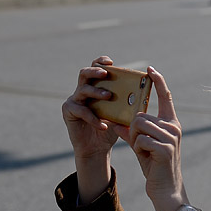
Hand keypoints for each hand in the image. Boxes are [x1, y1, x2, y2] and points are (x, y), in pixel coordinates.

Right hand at [62, 56, 120, 203]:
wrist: (96, 149)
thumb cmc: (109, 129)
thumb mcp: (119, 115)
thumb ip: (126, 104)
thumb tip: (142, 96)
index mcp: (95, 86)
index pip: (96, 68)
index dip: (101, 62)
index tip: (110, 62)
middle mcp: (82, 90)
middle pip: (84, 73)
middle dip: (95, 71)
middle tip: (105, 74)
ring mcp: (74, 100)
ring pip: (82, 89)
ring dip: (96, 91)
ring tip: (108, 96)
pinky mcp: (69, 111)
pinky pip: (81, 110)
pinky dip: (94, 118)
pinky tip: (103, 126)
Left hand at [119, 66, 189, 210]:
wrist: (165, 188)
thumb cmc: (154, 165)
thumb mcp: (141, 145)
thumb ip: (131, 132)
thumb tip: (115, 121)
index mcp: (170, 123)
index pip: (165, 97)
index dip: (158, 81)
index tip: (150, 69)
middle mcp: (173, 127)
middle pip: (141, 115)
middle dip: (134, 130)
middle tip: (140, 145)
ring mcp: (171, 137)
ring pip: (139, 125)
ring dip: (135, 139)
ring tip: (144, 151)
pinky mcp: (165, 148)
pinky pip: (140, 140)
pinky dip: (138, 149)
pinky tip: (147, 158)